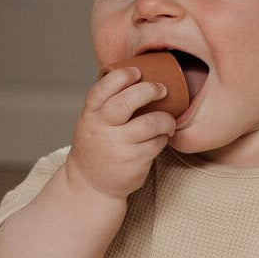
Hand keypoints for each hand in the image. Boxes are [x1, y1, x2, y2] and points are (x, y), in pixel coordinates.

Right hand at [66, 65, 178, 201]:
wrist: (91, 185)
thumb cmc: (97, 146)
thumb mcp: (91, 123)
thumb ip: (106, 104)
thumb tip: (139, 77)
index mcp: (90, 116)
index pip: (103, 89)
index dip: (122, 76)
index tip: (136, 72)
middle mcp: (102, 130)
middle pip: (127, 101)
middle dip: (149, 90)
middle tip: (161, 89)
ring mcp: (118, 147)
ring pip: (151, 123)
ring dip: (166, 119)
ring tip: (168, 121)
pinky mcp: (134, 162)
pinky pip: (157, 143)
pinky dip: (163, 138)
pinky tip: (160, 138)